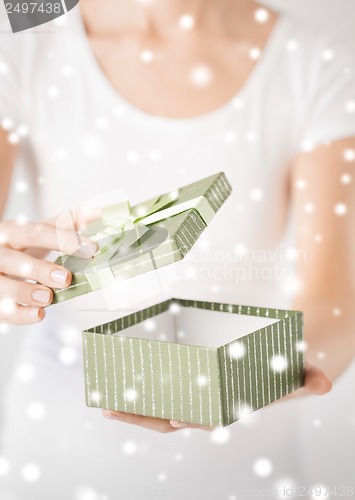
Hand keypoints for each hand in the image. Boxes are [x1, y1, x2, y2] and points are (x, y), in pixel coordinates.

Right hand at [0, 218, 97, 323]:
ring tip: (48, 298)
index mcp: (12, 232)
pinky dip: (19, 314)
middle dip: (40, 269)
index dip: (64, 241)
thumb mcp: (39, 231)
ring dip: (25, 292)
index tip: (92, 249)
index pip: (36, 232)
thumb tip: (97, 212)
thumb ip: (67, 223)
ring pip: (1, 286)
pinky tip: (38, 314)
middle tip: (66, 278)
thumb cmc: (20, 246)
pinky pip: (1, 310)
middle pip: (14, 260)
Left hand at [101, 361, 331, 431]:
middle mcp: (207, 405)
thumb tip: (324, 385)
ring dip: (133, 407)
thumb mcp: (296, 376)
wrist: (279, 364)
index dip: (185, 419)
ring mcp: (196, 393)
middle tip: (108, 410)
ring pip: (160, 406)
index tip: (164, 417)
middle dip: (140, 417)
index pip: (202, 418)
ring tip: (105, 401)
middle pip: (170, 417)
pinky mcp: (191, 379)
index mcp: (227, 408)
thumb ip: (308, 380)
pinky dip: (143, 390)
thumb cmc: (281, 372)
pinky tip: (123, 382)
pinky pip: (164, 388)